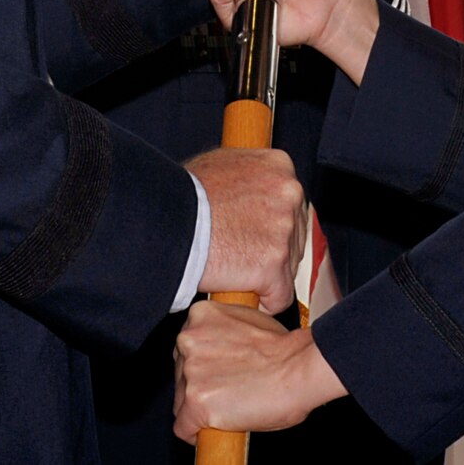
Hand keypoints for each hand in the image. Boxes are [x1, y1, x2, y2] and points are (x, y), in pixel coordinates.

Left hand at [174, 302, 347, 440]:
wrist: (298, 369)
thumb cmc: (284, 350)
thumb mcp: (247, 322)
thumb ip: (222, 334)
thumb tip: (218, 351)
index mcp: (200, 315)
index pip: (185, 348)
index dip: (201, 365)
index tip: (213, 374)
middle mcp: (189, 341)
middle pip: (180, 374)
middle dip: (199, 386)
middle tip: (226, 391)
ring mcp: (190, 372)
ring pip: (181, 401)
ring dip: (201, 407)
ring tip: (228, 407)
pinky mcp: (196, 402)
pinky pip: (183, 427)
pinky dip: (195, 432)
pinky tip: (214, 428)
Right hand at [187, 146, 306, 314]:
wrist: (167, 220)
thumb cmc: (185, 194)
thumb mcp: (221, 164)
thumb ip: (250, 175)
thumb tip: (257, 185)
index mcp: (280, 167)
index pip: (292, 204)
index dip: (271, 224)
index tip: (252, 233)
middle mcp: (290, 194)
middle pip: (296, 235)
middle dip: (272, 249)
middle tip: (239, 252)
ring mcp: (283, 230)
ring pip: (289, 266)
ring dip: (266, 273)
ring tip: (233, 267)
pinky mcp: (274, 265)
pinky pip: (280, 296)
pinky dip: (263, 300)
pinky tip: (240, 290)